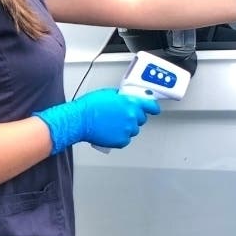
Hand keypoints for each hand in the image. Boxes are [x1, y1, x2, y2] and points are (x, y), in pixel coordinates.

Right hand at [34, 88, 160, 154]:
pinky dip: (120, 136)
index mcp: (130, 103)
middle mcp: (132, 116)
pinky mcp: (121, 140)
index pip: (150, 106)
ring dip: (127, 127)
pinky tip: (111, 132)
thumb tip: (127, 100)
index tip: (154, 109)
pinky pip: (126, 139)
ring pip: (134, 130)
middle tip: (122, 116)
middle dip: (134, 117)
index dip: (153, 108)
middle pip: (141, 119)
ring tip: (113, 124)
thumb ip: (123, 98)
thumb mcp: (110, 94)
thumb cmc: (91, 106)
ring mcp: (127, 129)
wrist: (80, 120)